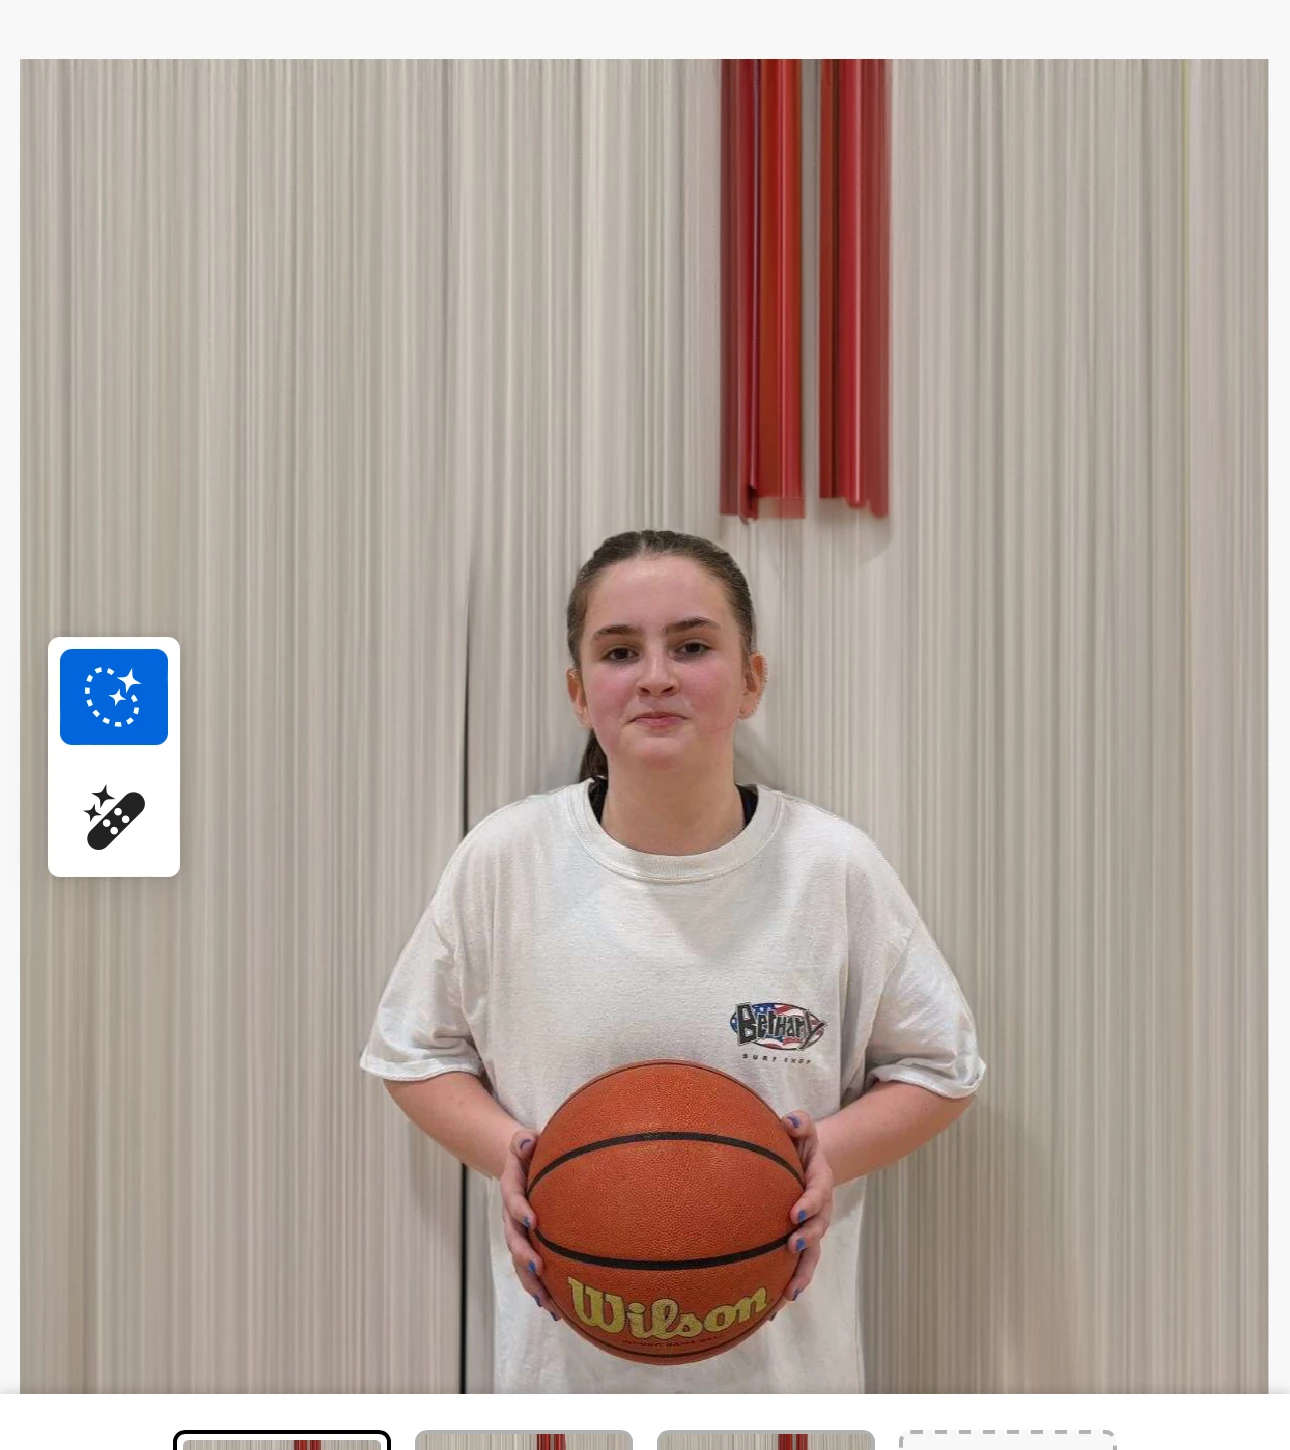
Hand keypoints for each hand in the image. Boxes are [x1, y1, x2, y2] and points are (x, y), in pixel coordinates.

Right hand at [500, 1127, 561, 1322]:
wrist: (520, 1166)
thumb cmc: (528, 1152)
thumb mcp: (523, 1141)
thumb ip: (522, 1140)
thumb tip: (526, 1140)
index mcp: (511, 1189)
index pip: (512, 1199)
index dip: (520, 1210)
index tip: (533, 1220)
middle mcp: (512, 1217)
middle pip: (514, 1239)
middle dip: (524, 1256)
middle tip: (538, 1268)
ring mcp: (519, 1234)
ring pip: (521, 1262)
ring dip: (532, 1283)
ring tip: (548, 1304)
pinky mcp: (529, 1246)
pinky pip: (533, 1270)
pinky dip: (543, 1290)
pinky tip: (558, 1311)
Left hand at [772, 1109, 834, 1316]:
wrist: (807, 1165)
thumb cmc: (799, 1147)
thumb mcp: (803, 1130)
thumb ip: (800, 1123)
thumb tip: (789, 1120)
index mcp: (820, 1182)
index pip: (818, 1193)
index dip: (809, 1203)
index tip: (794, 1213)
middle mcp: (820, 1211)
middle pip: (818, 1228)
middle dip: (807, 1240)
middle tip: (791, 1246)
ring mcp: (812, 1230)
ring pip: (811, 1256)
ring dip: (801, 1274)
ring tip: (788, 1295)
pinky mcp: (801, 1245)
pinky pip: (796, 1268)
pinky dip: (786, 1286)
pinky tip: (770, 1312)